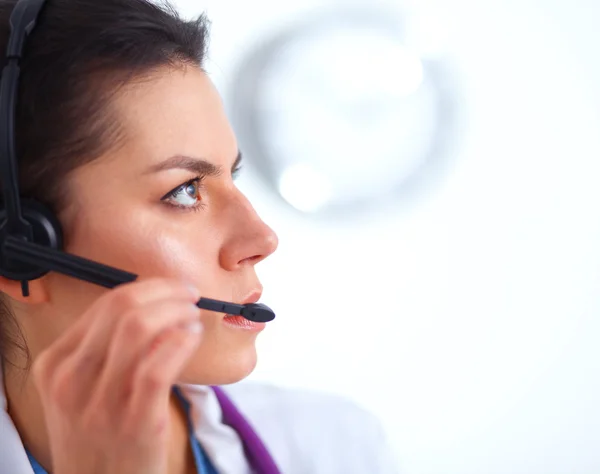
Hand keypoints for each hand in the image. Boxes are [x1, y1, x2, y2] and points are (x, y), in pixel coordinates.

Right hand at [32, 278, 202, 473]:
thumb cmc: (97, 435)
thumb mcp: (81, 390)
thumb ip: (104, 349)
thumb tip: (152, 305)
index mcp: (56, 364)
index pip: (106, 303)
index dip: (149, 288)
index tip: (173, 288)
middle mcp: (71, 379)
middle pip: (123, 308)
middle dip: (167, 292)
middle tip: (189, 296)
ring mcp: (101, 403)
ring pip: (140, 328)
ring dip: (177, 313)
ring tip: (193, 318)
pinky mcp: (135, 423)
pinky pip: (159, 366)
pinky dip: (182, 342)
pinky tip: (193, 339)